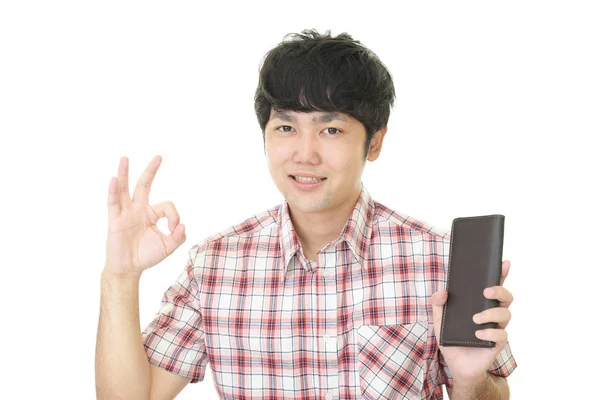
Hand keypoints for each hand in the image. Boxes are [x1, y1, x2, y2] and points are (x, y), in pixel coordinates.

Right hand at [104, 156, 185, 277]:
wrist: (129, 269)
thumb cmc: (147, 256)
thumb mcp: (168, 246)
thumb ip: (178, 236)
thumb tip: (182, 225)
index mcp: (152, 214)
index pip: (167, 206)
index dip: (174, 216)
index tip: (174, 229)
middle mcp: (138, 209)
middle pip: (144, 185)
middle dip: (151, 171)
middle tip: (159, 157)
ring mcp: (126, 213)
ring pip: (125, 189)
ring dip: (124, 173)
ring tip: (125, 158)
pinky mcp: (115, 220)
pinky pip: (113, 202)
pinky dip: (113, 191)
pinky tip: (113, 178)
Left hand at [431, 260, 512, 384]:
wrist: (456, 365)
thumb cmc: (451, 339)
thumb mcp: (439, 320)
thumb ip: (437, 304)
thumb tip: (443, 291)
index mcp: (480, 304)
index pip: (494, 286)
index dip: (501, 273)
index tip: (504, 262)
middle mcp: (492, 314)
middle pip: (506, 297)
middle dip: (500, 290)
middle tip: (486, 291)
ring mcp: (496, 328)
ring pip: (506, 314)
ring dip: (491, 314)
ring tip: (475, 318)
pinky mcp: (497, 344)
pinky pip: (501, 336)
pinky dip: (490, 333)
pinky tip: (478, 334)